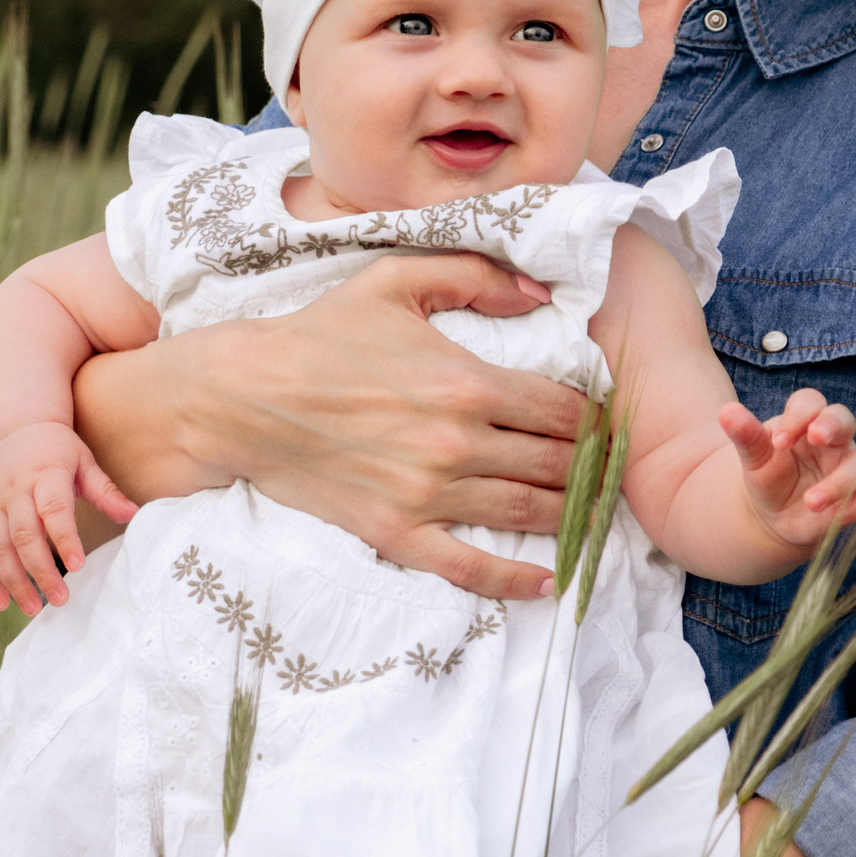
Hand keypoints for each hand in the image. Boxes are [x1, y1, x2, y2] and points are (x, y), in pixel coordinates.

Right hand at [0, 422, 137, 613]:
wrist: (10, 429)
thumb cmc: (55, 448)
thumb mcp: (83, 461)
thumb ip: (105, 491)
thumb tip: (133, 514)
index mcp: (45, 474)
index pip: (53, 510)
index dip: (64, 539)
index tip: (78, 566)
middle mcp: (15, 491)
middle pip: (24, 535)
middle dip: (40, 570)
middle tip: (61, 599)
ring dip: (14, 581)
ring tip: (33, 608)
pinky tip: (2, 602)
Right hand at [72, 252, 589, 601]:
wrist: (244, 396)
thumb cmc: (321, 333)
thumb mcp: (395, 281)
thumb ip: (474, 275)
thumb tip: (541, 292)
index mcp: (466, 382)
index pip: (563, 410)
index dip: (596, 418)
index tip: (605, 421)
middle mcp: (456, 444)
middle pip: (556, 466)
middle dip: (591, 468)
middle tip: (610, 470)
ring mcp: (427, 495)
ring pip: (526, 514)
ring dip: (571, 517)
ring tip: (594, 514)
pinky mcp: (396, 532)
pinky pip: (471, 569)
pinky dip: (516, 580)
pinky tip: (549, 580)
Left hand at [722, 389, 855, 549]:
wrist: (774, 516)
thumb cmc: (767, 477)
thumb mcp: (753, 457)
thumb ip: (745, 435)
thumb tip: (726, 411)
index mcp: (806, 422)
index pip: (810, 402)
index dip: (798, 416)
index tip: (777, 441)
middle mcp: (833, 441)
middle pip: (844, 419)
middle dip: (831, 425)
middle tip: (815, 435)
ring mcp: (849, 468)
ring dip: (840, 481)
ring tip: (810, 501)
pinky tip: (836, 518)